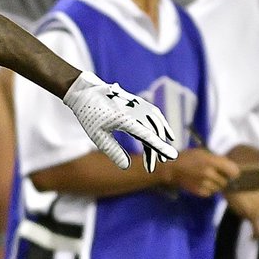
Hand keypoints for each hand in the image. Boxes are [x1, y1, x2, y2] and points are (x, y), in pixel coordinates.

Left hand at [62, 71, 178, 171]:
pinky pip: (155, 115)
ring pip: (157, 123)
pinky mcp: (139, 102)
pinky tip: (166, 134)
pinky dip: (162, 125)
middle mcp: (136, 110)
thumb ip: (113, 151)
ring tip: (162, 155)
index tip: (172, 157)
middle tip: (153, 166)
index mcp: (126, 120)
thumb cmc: (90, 115)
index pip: (148, 137)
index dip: (160, 148)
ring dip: (161, 139)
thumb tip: (126, 167)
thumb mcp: (97, 136)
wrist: (86, 92)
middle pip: (153, 132)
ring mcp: (139, 104)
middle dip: (156, 149)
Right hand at [162, 149, 239, 197]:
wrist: (171, 169)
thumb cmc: (188, 157)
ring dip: (216, 185)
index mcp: (212, 161)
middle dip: (223, 179)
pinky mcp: (198, 191)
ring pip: (218, 188)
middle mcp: (209, 173)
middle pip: (226, 181)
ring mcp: (203, 183)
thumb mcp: (204, 152)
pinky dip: (208, 190)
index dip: (233, 172)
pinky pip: (210, 193)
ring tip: (208, 180)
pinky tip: (202, 184)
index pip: (234, 171)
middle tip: (216, 175)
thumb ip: (217, 159)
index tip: (230, 171)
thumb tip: (230, 166)